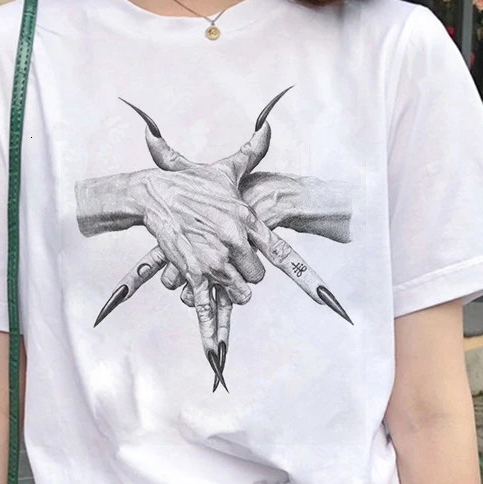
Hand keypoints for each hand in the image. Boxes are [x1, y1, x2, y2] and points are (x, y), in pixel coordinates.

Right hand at [76, 89, 354, 390]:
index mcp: (249, 220)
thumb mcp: (225, 168)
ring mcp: (214, 260)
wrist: (153, 192)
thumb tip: (269, 125)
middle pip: (257, 279)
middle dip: (245, 272)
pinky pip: (205, 307)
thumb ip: (252, 151)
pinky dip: (210, 334)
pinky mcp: (192, 273)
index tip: (329, 301)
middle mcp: (236, 242)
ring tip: (214, 266)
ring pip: (237, 292)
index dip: (308, 279)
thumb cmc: (191, 181)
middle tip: (231, 257)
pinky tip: (216, 359)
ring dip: (228, 286)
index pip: (283, 254)